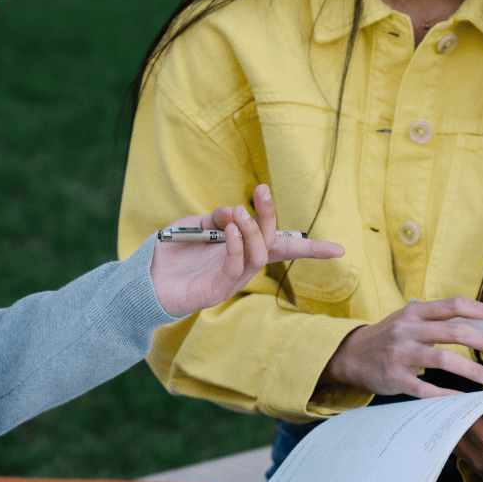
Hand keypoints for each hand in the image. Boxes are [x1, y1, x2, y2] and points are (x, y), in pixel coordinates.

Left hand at [149, 184, 343, 317]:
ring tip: (238, 211)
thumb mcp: (195, 225)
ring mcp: (231, 280)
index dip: (311, 248)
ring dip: (252, 229)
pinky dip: (236, 244)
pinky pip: (235, 267)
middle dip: (271, 216)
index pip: (281, 246)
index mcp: (242, 250)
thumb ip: (217, 217)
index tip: (340, 250)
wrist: (142, 279)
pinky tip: (228, 229)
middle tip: (261, 190)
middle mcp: (242, 266)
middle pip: (272, 244)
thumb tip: (236, 212)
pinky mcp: (216, 291)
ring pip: (258, 255)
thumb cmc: (170, 253)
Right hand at [321, 297, 482, 397]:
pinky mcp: (396, 378)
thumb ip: (438, 320)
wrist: (351, 355)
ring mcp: (401, 354)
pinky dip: (446, 393)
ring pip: (442, 358)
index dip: (482, 311)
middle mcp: (408, 330)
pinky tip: (463, 397)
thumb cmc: (389, 336)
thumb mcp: (409, 320)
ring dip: (470, 369)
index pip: (454, 305)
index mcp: (415, 312)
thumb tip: (482, 325)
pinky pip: (425, 388)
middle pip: (454, 331)